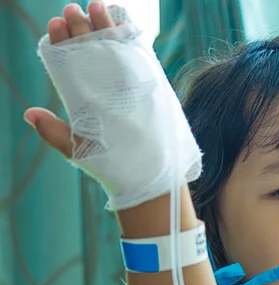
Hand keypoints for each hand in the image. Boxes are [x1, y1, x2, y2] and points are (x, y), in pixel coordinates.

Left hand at [26, 2, 201, 210]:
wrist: (147, 176)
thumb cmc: (111, 165)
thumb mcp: (78, 148)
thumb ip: (55, 132)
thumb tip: (29, 114)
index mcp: (87, 99)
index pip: (71, 64)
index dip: (63, 43)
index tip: (55, 25)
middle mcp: (106, 90)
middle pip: (91, 52)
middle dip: (82, 29)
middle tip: (73, 9)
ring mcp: (129, 87)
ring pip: (114, 51)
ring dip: (105, 29)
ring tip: (97, 7)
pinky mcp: (150, 88)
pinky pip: (140, 60)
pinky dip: (133, 41)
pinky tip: (125, 23)